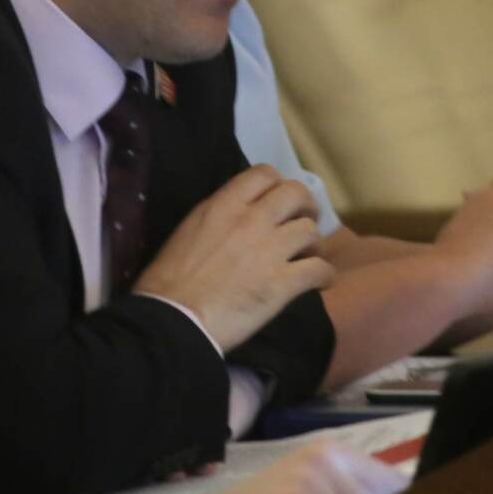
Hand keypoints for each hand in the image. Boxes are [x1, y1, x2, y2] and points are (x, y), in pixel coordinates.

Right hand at [135, 165, 333, 351]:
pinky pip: (320, 270)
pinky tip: (319, 283)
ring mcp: (270, 250)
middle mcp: (251, 220)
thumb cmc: (168, 281)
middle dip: (305, 207)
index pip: (265, 174)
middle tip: (301, 224)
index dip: (278, 186)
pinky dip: (324, 276)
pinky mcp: (283, 283)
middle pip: (297, 193)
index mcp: (223, 205)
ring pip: (311, 232)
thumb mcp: (189, 231)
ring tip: (307, 258)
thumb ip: (218, 217)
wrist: (174, 320)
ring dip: (314, 245)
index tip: (278, 203)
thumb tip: (236, 218)